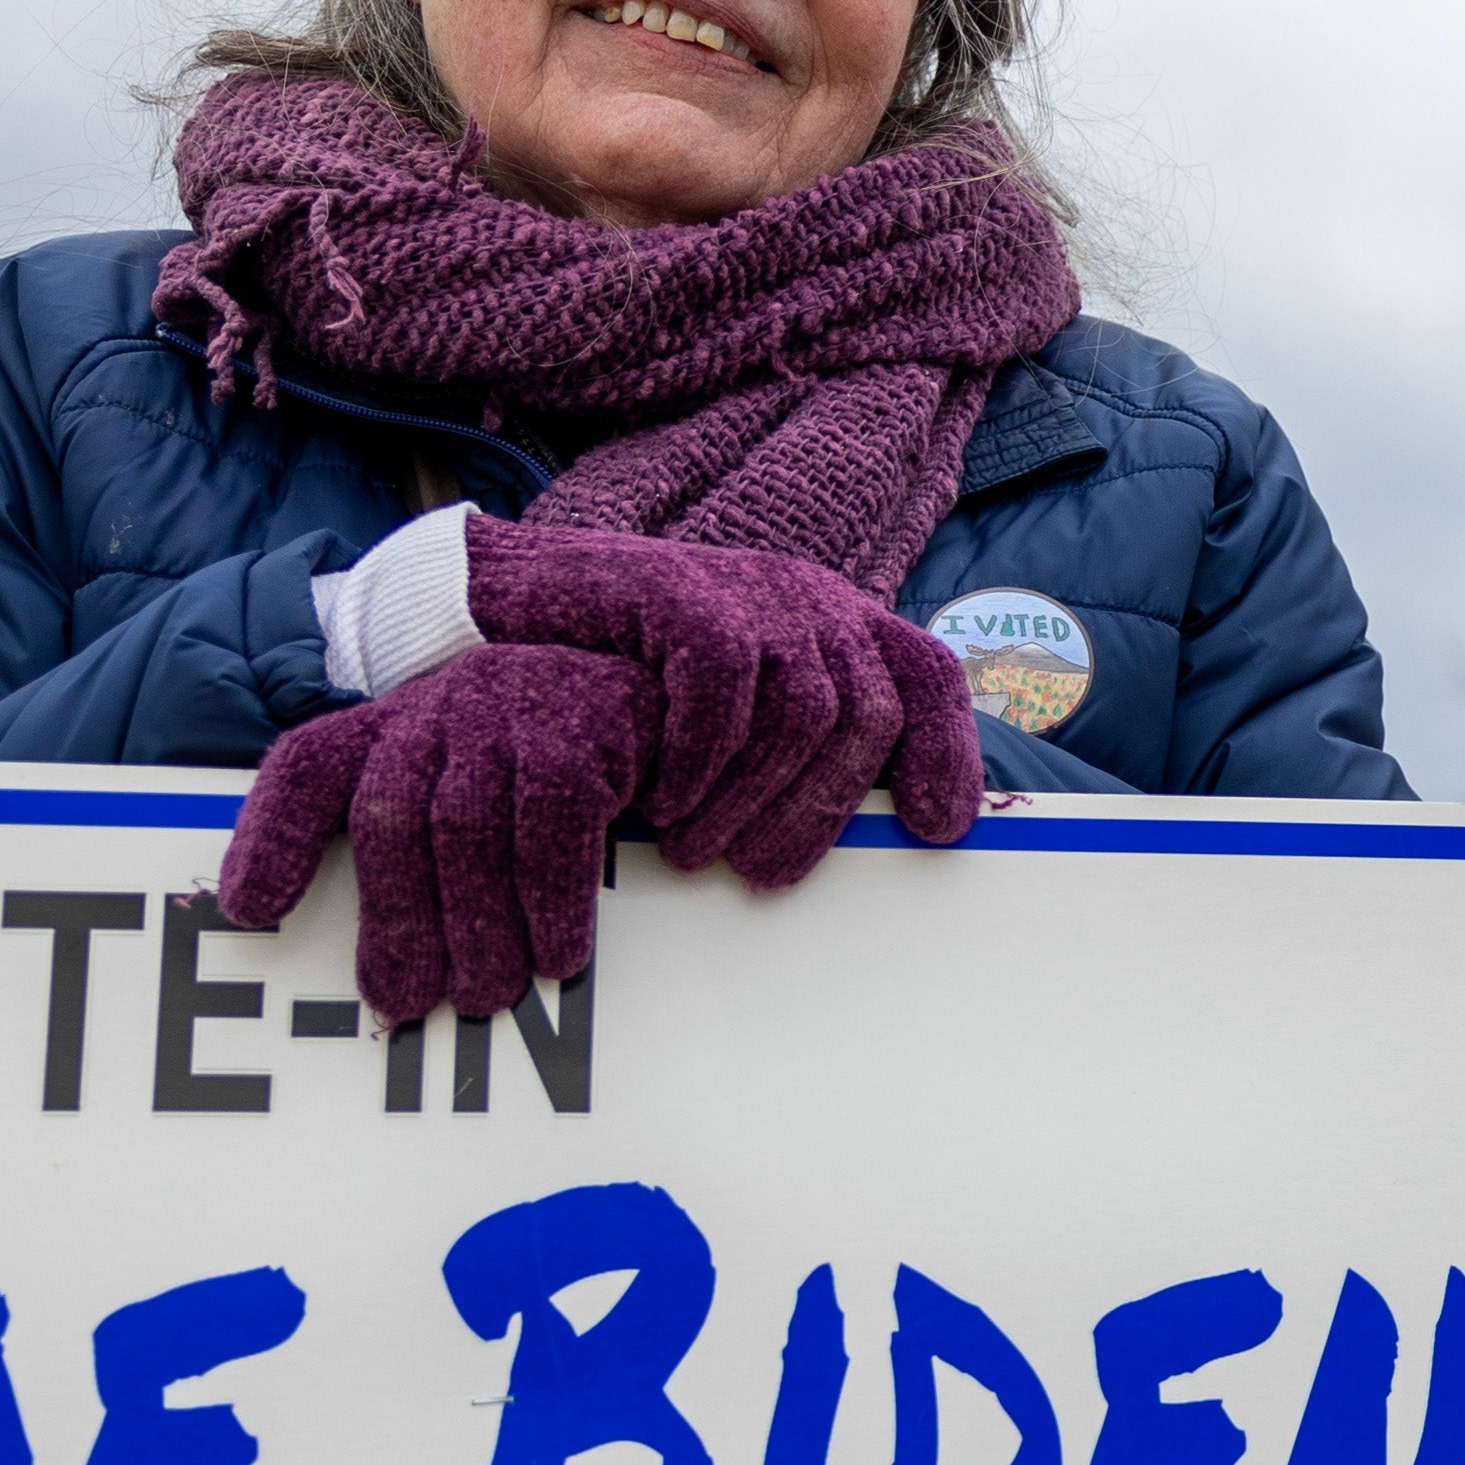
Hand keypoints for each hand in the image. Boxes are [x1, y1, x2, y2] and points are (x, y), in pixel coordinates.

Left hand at [215, 640, 653, 1023]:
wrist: (685, 691)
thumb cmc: (576, 766)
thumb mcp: (488, 796)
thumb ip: (424, 858)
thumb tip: (385, 989)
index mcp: (400, 724)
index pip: (310, 766)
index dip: (270, 835)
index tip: (250, 913)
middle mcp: (442, 705)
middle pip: (389, 817)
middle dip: (395, 921)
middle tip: (409, 1005)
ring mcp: (512, 707)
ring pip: (466, 829)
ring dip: (476, 927)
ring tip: (488, 997)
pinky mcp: (585, 724)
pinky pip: (553, 827)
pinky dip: (551, 901)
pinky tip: (560, 955)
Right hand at [462, 522, 987, 889]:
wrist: (518, 599)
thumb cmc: (629, 672)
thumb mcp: (734, 708)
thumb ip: (797, 743)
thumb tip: (876, 829)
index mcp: (835, 624)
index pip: (927, 676)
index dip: (946, 751)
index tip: (936, 828)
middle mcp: (808, 599)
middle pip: (866, 715)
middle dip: (818, 811)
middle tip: (756, 875)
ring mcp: (749, 589)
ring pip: (802, 711)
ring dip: (751, 798)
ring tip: (693, 850)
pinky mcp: (684, 591)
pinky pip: (723, 687)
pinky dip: (699, 757)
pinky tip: (664, 799)